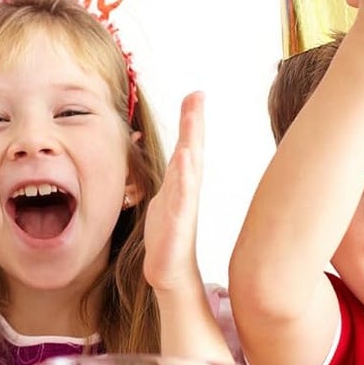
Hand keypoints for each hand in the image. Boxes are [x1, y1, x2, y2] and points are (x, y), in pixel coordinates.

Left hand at [143, 93, 204, 296]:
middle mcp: (186, 192)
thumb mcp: (166, 195)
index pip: (189, 146)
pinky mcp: (176, 228)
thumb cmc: (167, 233)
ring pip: (187, 177)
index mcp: (181, 183)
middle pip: (192, 152)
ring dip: (189, 154)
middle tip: (197, 96)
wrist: (168, 271)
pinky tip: (183, 167)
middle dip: (194, 125)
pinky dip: (182, 185)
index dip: (193, 121)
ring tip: (190, 130)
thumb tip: (179, 154)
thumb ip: (174, 173)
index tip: (196, 93)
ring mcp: (182, 209)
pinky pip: (179, 204)